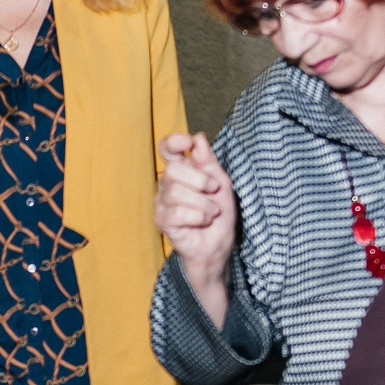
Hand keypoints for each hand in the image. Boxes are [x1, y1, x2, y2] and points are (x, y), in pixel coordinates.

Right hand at [157, 132, 237, 307]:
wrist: (218, 246)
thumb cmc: (219, 215)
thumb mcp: (222, 183)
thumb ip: (209, 162)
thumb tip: (198, 139)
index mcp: (181, 171)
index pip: (166, 148)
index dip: (174, 142)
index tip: (188, 144)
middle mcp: (166, 185)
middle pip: (172, 170)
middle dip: (200, 180)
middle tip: (213, 192)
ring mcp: (162, 204)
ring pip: (175, 193)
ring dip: (203, 204)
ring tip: (211, 213)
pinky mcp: (162, 222)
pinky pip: (177, 212)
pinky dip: (198, 217)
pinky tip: (203, 222)